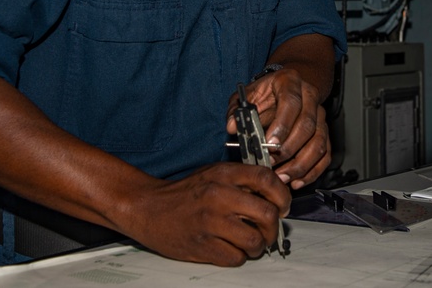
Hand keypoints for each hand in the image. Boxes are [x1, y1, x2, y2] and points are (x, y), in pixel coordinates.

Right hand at [123, 162, 289, 265]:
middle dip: (274, 228)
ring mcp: (210, 222)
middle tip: (269, 231)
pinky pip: (235, 258)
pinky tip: (230, 249)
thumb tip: (275, 192)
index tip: (283, 207)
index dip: (283, 196)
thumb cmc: (185, 193)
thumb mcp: (213, 174)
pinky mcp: (202, 245)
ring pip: (254, 241)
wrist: (147, 208)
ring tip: (250, 243)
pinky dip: (238, 257)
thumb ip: (242, 180)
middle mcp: (218, 195)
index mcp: (224, 174)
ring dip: (258, 246)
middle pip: (267, 214)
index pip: (266, 180)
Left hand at [227, 69, 330, 189]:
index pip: (291, 103)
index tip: (270, 144)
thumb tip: (232, 127)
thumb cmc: (266, 93)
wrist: (287, 86)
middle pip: (308, 126)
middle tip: (271, 164)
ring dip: (301, 165)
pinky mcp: (325, 132)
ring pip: (319, 143)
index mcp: (290, 82)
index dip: (282, 125)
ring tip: (282, 178)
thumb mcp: (248, 95)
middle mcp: (310, 97)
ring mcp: (321, 116)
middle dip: (289, 149)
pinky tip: (297, 181)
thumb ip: (237, 110)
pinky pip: (325, 155)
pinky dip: (313, 171)